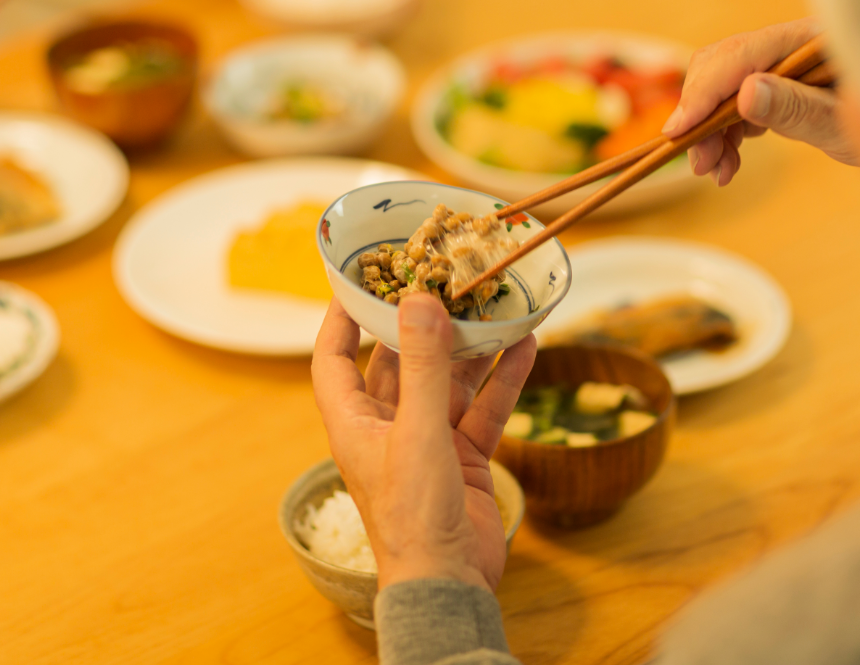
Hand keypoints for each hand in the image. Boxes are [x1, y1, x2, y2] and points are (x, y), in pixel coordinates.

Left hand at [312, 297, 536, 591]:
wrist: (446, 580)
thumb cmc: (411, 515)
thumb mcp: (417, 431)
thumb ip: (423, 366)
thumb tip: (420, 302)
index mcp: (354, 421)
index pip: (334, 358)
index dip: (341, 317)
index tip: (357, 278)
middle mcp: (387, 426)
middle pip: (400, 362)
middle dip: (422, 325)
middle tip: (443, 280)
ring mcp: (428, 441)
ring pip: (450, 381)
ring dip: (472, 348)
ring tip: (495, 306)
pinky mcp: (463, 456)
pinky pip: (484, 408)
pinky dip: (503, 379)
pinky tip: (526, 347)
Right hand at [661, 19, 859, 183]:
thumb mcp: (844, 124)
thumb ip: (797, 107)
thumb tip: (746, 93)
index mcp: (810, 40)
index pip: (741, 55)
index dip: (704, 91)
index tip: (678, 130)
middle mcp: (790, 44)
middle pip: (722, 66)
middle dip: (702, 114)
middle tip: (699, 162)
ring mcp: (782, 64)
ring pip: (723, 87)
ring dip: (710, 131)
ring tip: (715, 172)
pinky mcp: (778, 84)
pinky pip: (736, 103)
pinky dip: (725, 134)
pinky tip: (728, 164)